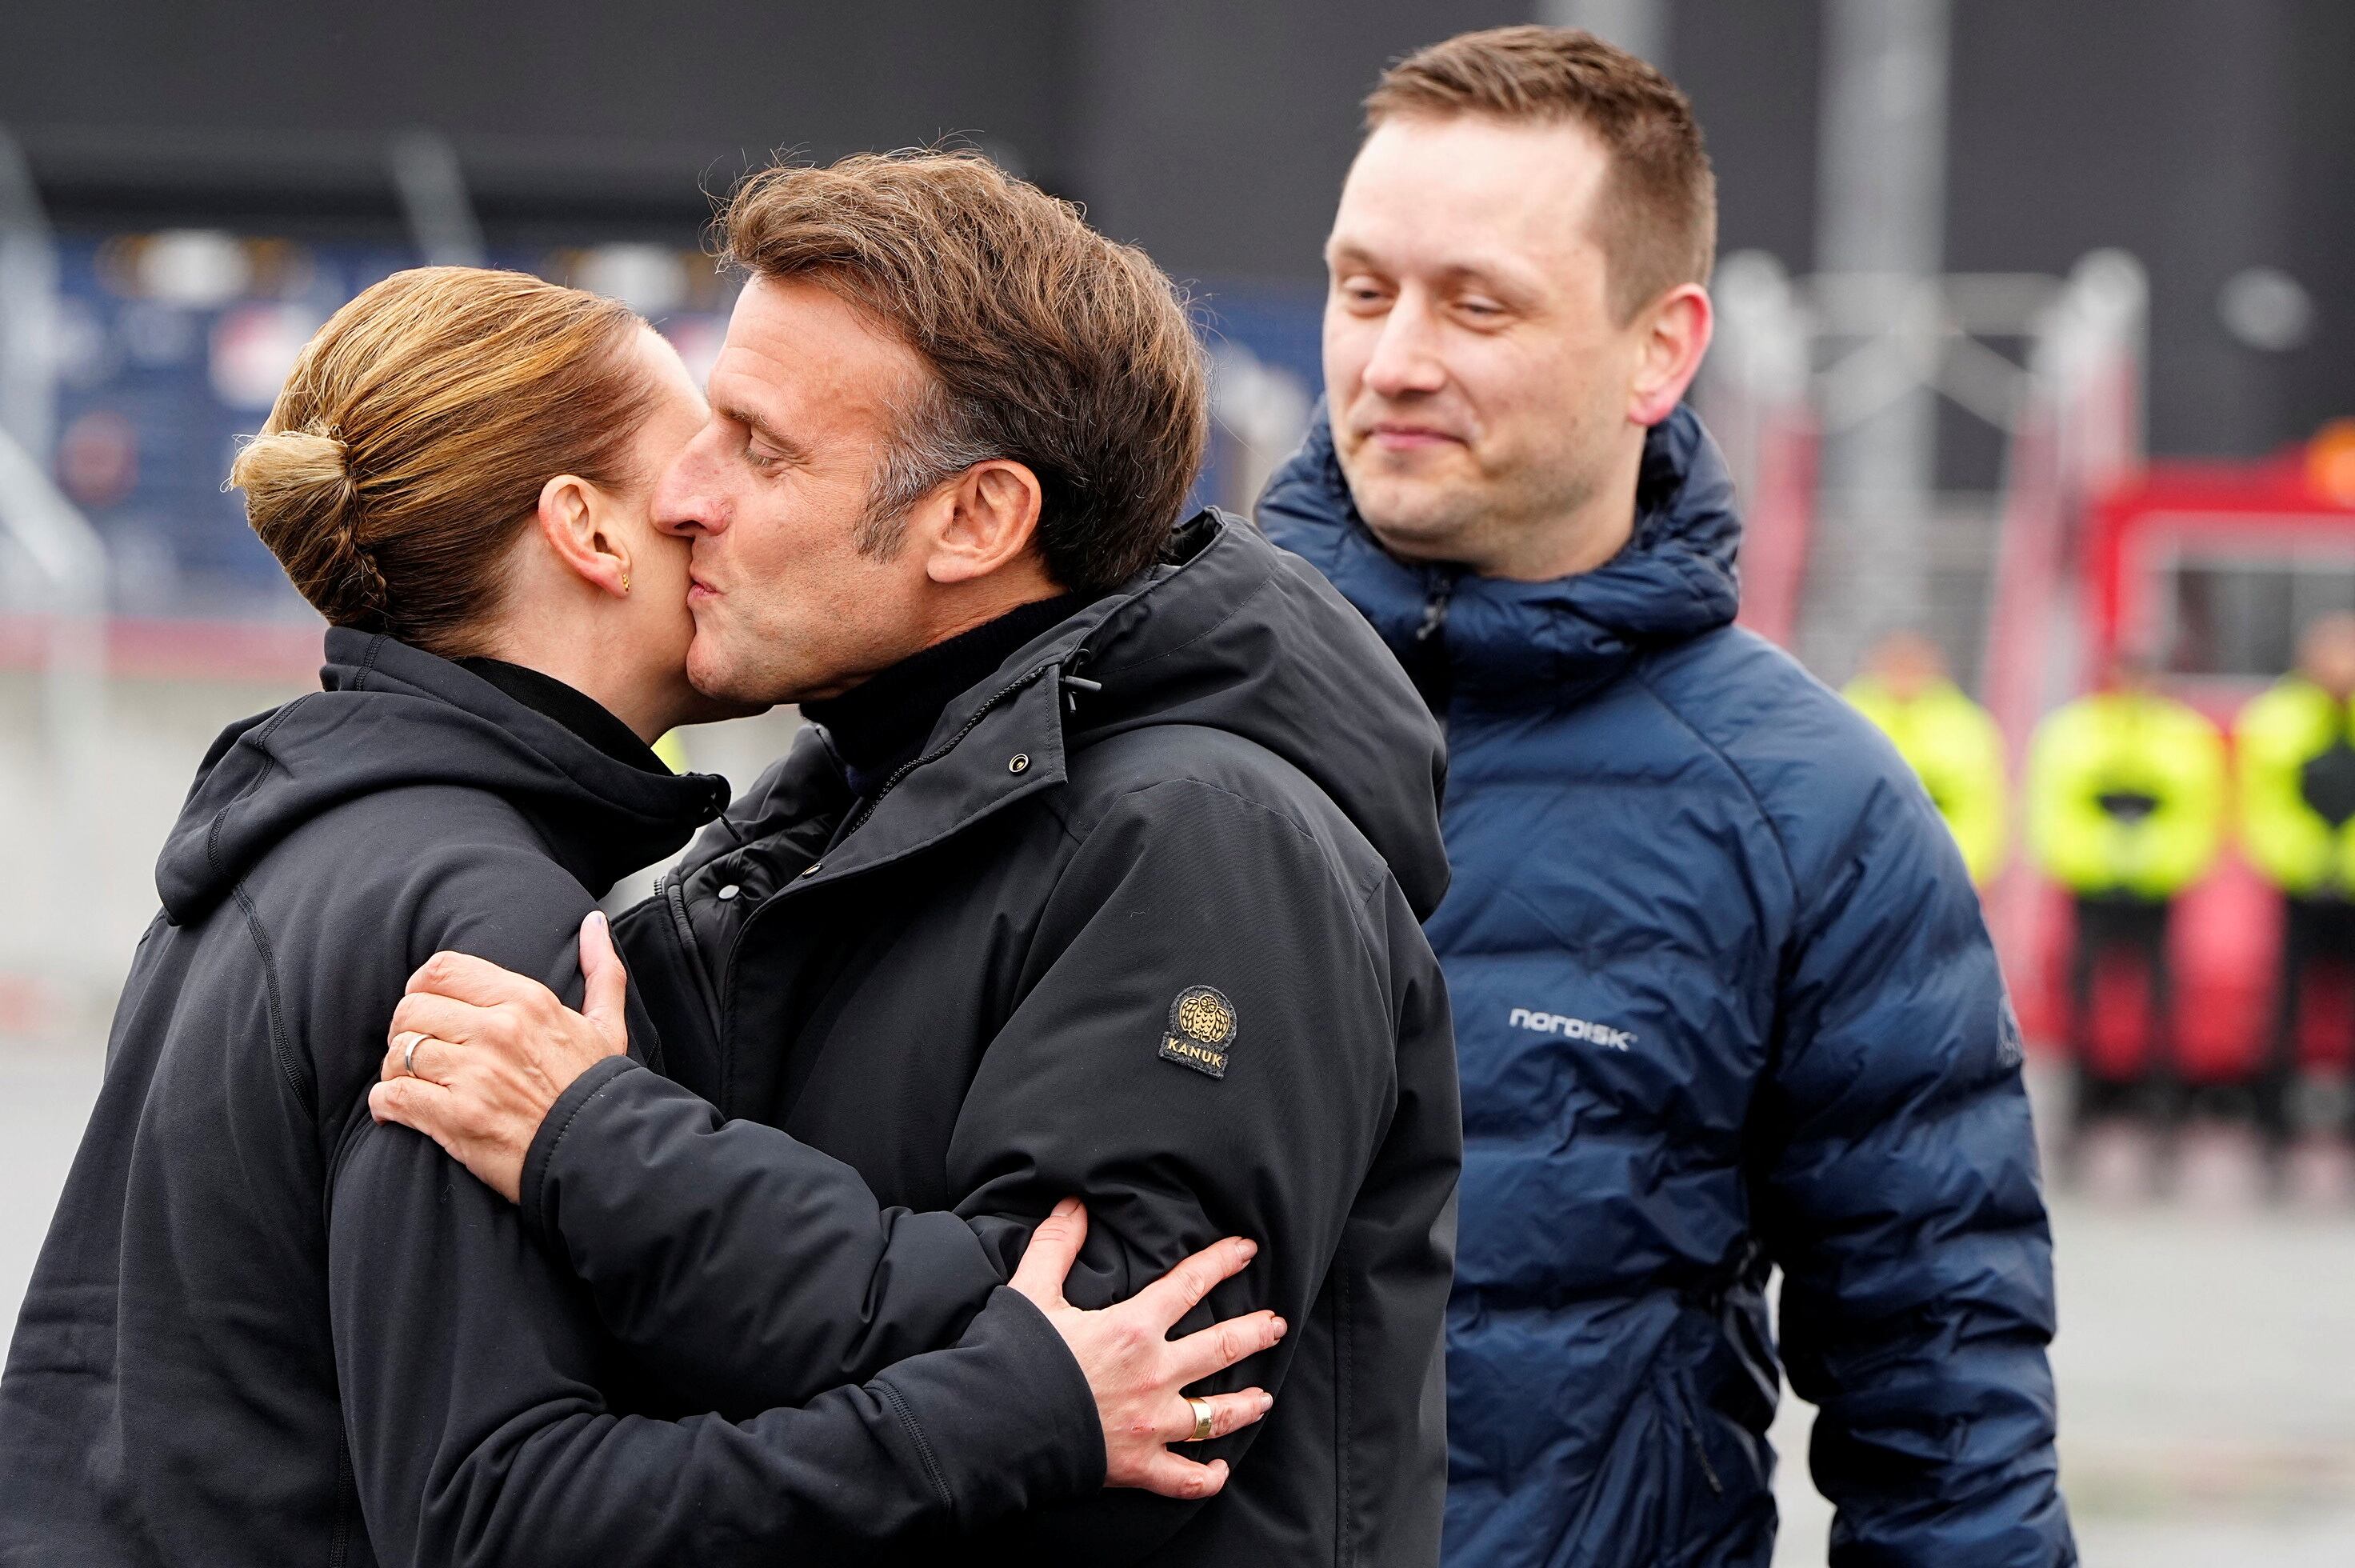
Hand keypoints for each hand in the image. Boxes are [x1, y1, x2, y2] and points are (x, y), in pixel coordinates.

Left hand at [368, 911, 629, 1201]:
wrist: (602, 1154)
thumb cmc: (598, 1092)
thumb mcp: (607, 1025)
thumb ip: (600, 969)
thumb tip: (592, 923)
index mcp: (526, 1001)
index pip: (442, 970)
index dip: (422, 987)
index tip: (428, 1007)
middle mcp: (497, 1031)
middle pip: (411, 1009)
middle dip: (405, 1030)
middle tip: (417, 1050)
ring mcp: (474, 1075)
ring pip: (399, 1052)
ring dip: (396, 1069)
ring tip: (408, 1081)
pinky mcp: (456, 1118)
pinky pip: (393, 1097)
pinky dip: (386, 1104)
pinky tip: (397, 1110)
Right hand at [1009, 1198, 1282, 1499]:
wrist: (995, 1425)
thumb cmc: (1014, 1357)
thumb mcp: (1032, 1290)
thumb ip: (1056, 1245)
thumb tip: (1073, 1204)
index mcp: (1134, 1327)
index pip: (1190, 1284)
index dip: (1222, 1263)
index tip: (1248, 1251)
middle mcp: (1155, 1374)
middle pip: (1222, 1348)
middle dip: (1255, 1333)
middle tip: (1277, 1325)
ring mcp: (1152, 1423)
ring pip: (1216, 1414)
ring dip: (1245, 1404)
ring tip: (1265, 1397)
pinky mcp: (1138, 1465)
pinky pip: (1184, 1478)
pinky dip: (1205, 1476)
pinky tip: (1219, 1469)